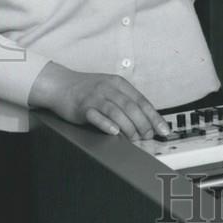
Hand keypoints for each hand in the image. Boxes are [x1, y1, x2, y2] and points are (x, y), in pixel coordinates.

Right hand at [28, 61, 169, 139]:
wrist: (59, 84)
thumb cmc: (86, 89)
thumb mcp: (109, 89)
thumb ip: (125, 101)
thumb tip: (145, 120)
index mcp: (119, 84)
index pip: (142, 101)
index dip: (154, 117)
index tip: (163, 129)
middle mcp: (109, 88)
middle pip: (132, 107)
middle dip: (144, 124)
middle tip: (149, 137)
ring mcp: (96, 97)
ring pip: (117, 112)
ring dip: (129, 127)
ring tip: (135, 138)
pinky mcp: (82, 106)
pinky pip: (97, 116)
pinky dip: (107, 124)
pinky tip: (114, 131)